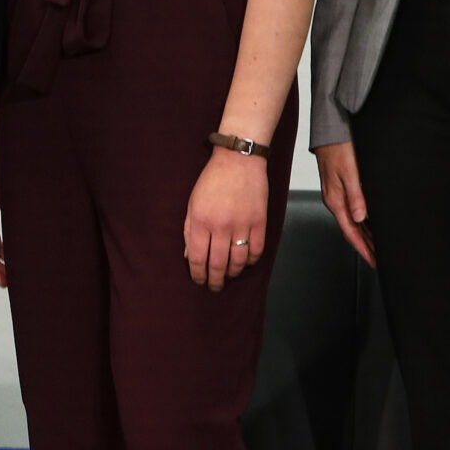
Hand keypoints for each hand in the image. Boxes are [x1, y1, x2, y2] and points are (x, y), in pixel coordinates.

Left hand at [183, 147, 267, 290]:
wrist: (238, 161)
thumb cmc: (211, 181)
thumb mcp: (192, 203)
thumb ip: (189, 231)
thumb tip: (189, 256)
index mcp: (200, 221)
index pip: (197, 258)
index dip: (198, 274)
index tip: (199, 281)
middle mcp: (221, 226)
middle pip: (218, 264)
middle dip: (215, 280)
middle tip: (214, 287)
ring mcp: (242, 225)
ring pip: (239, 261)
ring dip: (233, 273)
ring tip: (229, 276)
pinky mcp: (259, 222)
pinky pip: (257, 250)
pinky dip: (251, 260)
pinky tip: (245, 262)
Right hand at [312, 140, 374, 266]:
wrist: (329, 132)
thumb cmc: (338, 149)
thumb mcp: (350, 173)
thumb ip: (355, 197)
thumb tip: (360, 218)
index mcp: (336, 200)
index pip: (351, 231)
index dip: (363, 248)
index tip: (374, 261)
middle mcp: (335, 200)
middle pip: (352, 230)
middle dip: (366, 246)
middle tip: (379, 259)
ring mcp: (337, 194)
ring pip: (354, 221)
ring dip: (366, 235)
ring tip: (378, 247)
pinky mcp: (341, 187)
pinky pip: (353, 211)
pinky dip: (363, 222)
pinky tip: (371, 223)